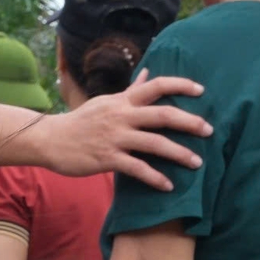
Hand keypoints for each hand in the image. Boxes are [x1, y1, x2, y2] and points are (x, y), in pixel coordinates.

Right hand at [42, 73, 211, 190]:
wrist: (50, 140)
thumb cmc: (80, 122)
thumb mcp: (106, 102)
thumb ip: (131, 91)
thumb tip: (148, 73)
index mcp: (123, 101)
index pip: (157, 85)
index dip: (181, 85)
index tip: (201, 91)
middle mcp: (122, 116)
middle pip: (163, 115)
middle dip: (190, 122)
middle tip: (209, 131)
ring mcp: (115, 137)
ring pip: (155, 143)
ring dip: (179, 154)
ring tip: (196, 163)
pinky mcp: (107, 159)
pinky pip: (137, 168)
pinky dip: (155, 178)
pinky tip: (168, 186)